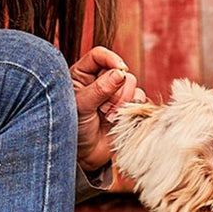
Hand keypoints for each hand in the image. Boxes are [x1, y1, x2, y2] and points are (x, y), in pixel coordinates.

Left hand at [70, 46, 144, 170]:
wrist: (84, 156)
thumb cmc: (73, 130)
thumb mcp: (81, 107)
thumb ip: (99, 89)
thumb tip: (120, 73)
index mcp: (81, 75)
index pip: (99, 55)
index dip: (111, 59)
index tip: (120, 69)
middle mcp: (99, 81)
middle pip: (120, 71)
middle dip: (116, 90)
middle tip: (103, 108)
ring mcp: (114, 94)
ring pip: (132, 84)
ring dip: (122, 102)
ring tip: (108, 117)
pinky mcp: (127, 107)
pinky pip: (140, 98)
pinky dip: (132, 109)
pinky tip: (118, 120)